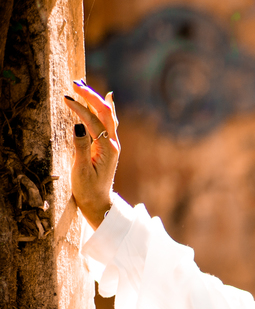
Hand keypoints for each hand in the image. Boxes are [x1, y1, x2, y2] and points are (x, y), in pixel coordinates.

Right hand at [63, 81, 119, 228]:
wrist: (98, 203)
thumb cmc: (88, 189)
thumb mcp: (81, 170)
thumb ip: (81, 147)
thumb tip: (78, 125)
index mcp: (107, 149)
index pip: (94, 122)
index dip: (80, 109)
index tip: (65, 98)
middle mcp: (113, 144)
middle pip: (105, 114)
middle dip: (91, 97)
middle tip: (76, 83)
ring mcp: (112, 144)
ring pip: (107, 116)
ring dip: (96, 100)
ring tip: (83, 85)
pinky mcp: (107, 146)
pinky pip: (107, 123)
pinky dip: (104, 109)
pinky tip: (105, 99)